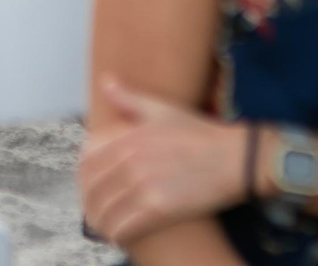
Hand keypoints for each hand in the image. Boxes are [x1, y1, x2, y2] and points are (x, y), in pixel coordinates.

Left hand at [79, 77, 250, 244]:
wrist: (235, 158)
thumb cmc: (200, 133)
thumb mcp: (162, 109)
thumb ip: (129, 99)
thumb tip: (106, 82)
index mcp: (127, 136)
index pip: (86, 161)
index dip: (82, 178)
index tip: (87, 187)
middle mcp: (131, 159)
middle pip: (92, 188)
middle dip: (89, 203)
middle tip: (93, 213)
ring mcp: (144, 183)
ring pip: (105, 210)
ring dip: (100, 222)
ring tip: (104, 228)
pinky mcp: (160, 207)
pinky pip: (125, 226)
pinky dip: (117, 234)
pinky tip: (118, 236)